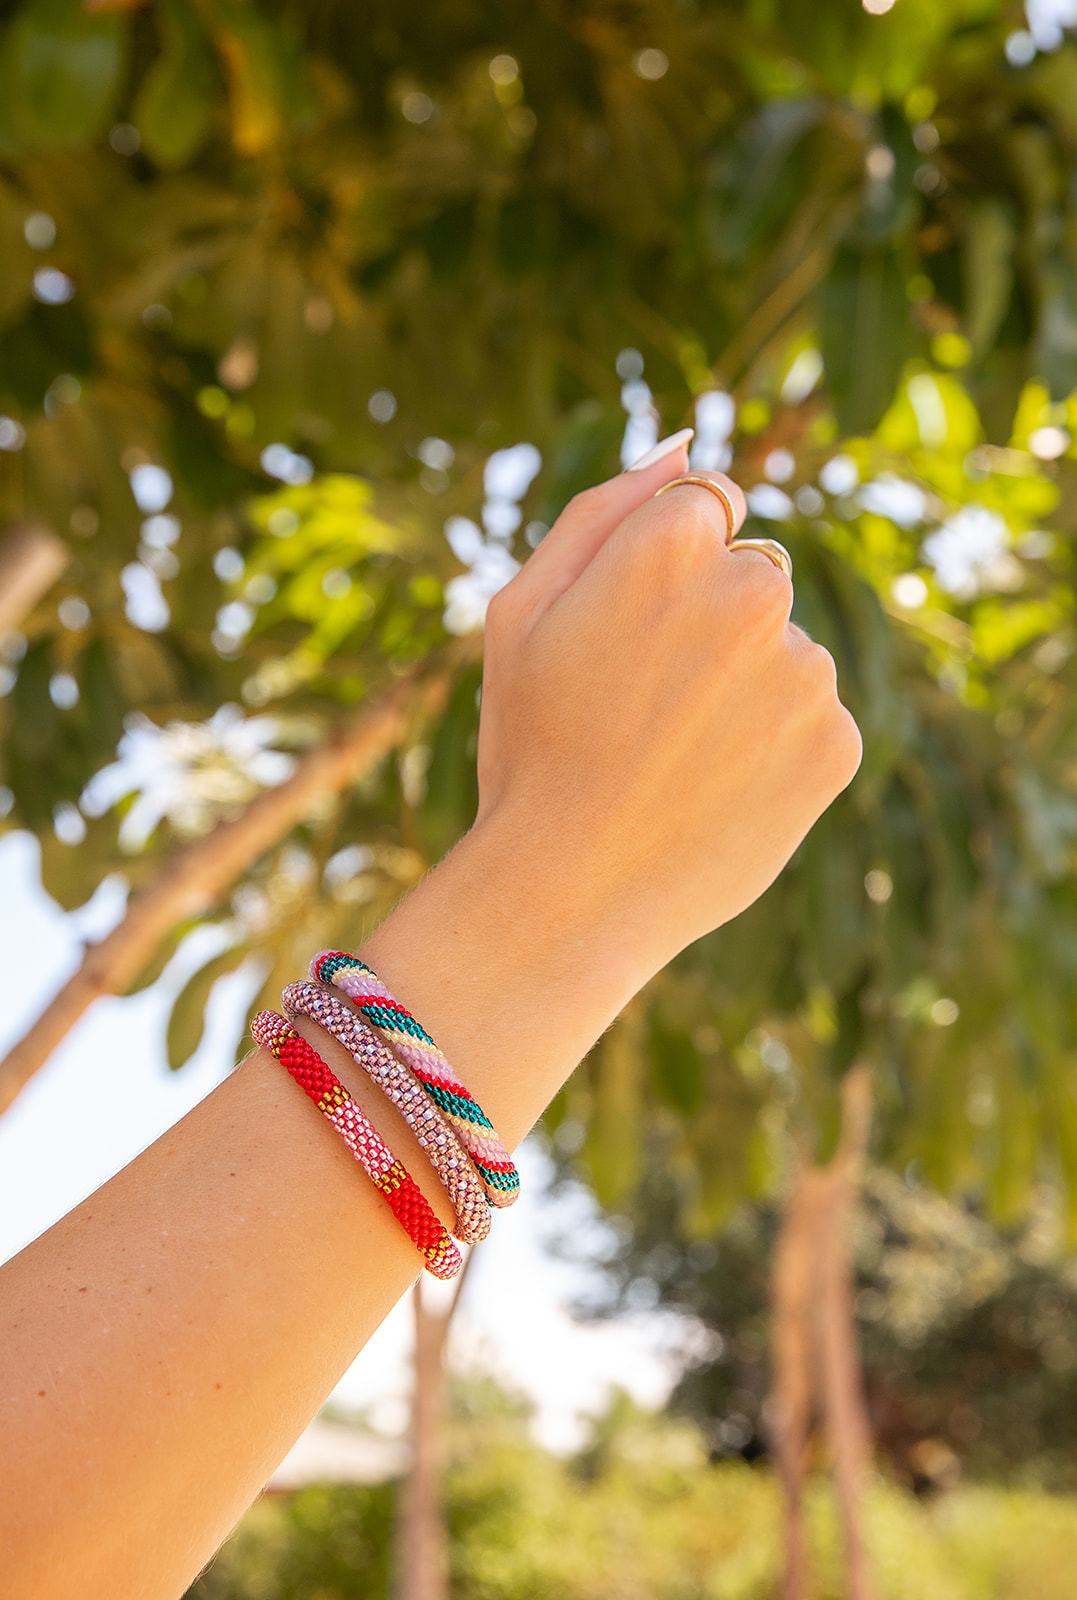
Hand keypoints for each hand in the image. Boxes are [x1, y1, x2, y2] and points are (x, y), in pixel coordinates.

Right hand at [474, 457, 861, 972]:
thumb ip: (603, 508)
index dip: (665, 571)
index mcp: (669, 544)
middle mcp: (753, 591)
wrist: (568, 893)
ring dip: (746, 687)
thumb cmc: (529, 746)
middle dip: (713, 623)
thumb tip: (687, 440)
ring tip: (678, 758)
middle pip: (755, 576)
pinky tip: (717, 789)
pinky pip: (814, 717)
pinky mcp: (837, 743)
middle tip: (646, 707)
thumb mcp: (522, 611)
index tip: (633, 635)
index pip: (709, 506)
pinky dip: (776, 747)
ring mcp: (803, 671)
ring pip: (787, 651)